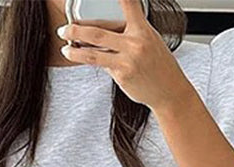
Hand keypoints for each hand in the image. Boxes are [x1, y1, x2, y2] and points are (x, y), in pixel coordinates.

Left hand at [56, 0, 185, 109]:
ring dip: (75, 52)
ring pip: (93, 55)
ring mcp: (127, 62)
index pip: (128, 4)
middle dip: (75, 31)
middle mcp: (134, 44)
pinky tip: (85, 58)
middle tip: (64, 29)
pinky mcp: (122, 77)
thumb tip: (106, 25)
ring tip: (65, 49)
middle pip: (97, 34)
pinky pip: (103, 66)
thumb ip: (130, 30)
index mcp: (143, 29)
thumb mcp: (150, 39)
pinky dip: (93, 61)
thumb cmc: (159, 64)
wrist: (169, 91)